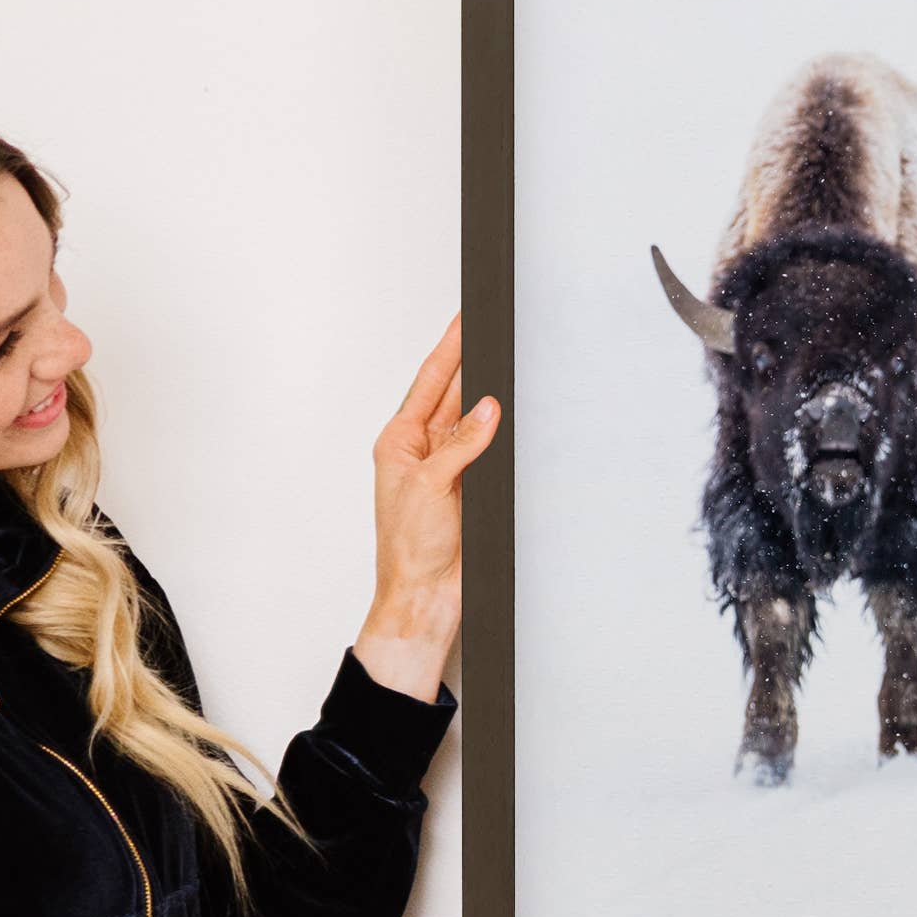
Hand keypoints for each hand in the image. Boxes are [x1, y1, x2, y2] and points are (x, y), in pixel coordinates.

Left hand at [355, 320, 497, 702]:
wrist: (426, 596)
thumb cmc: (410, 550)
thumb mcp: (431, 487)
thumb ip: (461, 444)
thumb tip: (487, 408)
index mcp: (400, 442)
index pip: (431, 383)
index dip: (450, 349)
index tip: (465, 319)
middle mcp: (424, 450)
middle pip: (454, 393)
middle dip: (473, 363)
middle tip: (493, 329)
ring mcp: (451, 468)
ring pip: (476, 420)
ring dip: (491, 397)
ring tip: (510, 363)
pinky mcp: (474, 487)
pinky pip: (492, 449)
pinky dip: (504, 432)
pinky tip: (516, 416)